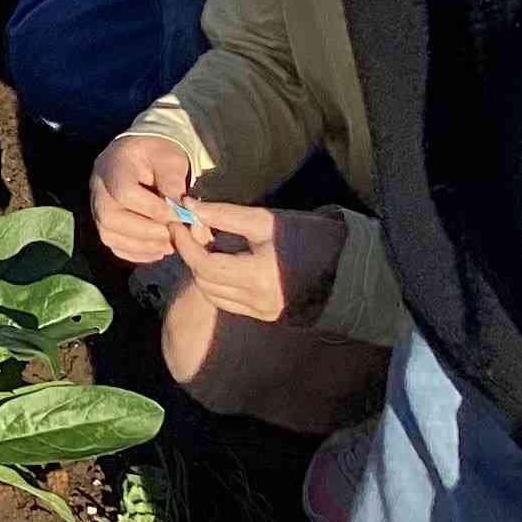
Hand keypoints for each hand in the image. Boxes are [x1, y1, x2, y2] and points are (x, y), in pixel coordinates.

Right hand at [88, 133, 192, 267]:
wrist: (144, 155)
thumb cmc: (158, 155)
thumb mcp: (170, 160)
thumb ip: (174, 185)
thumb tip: (184, 216)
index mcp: (114, 166)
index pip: (123, 192)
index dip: (151, 209)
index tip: (178, 215)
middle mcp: (98, 187)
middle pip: (110, 218)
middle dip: (145, 232)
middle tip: (173, 235)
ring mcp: (97, 206)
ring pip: (109, 235)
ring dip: (142, 246)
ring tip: (169, 245)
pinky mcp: (104, 222)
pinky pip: (113, 245)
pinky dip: (136, 253)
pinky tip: (158, 250)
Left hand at [172, 198, 346, 326]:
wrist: (343, 264)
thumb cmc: (304, 235)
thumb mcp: (263, 220)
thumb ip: (223, 215)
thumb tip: (188, 206)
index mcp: (258, 276)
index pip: (205, 265)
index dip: (186, 244)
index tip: (178, 222)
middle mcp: (258, 301)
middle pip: (205, 282)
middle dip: (191, 255)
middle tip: (190, 229)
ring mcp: (263, 312)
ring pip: (213, 295)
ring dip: (201, 271)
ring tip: (205, 244)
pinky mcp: (266, 315)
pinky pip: (227, 303)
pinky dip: (215, 283)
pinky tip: (220, 261)